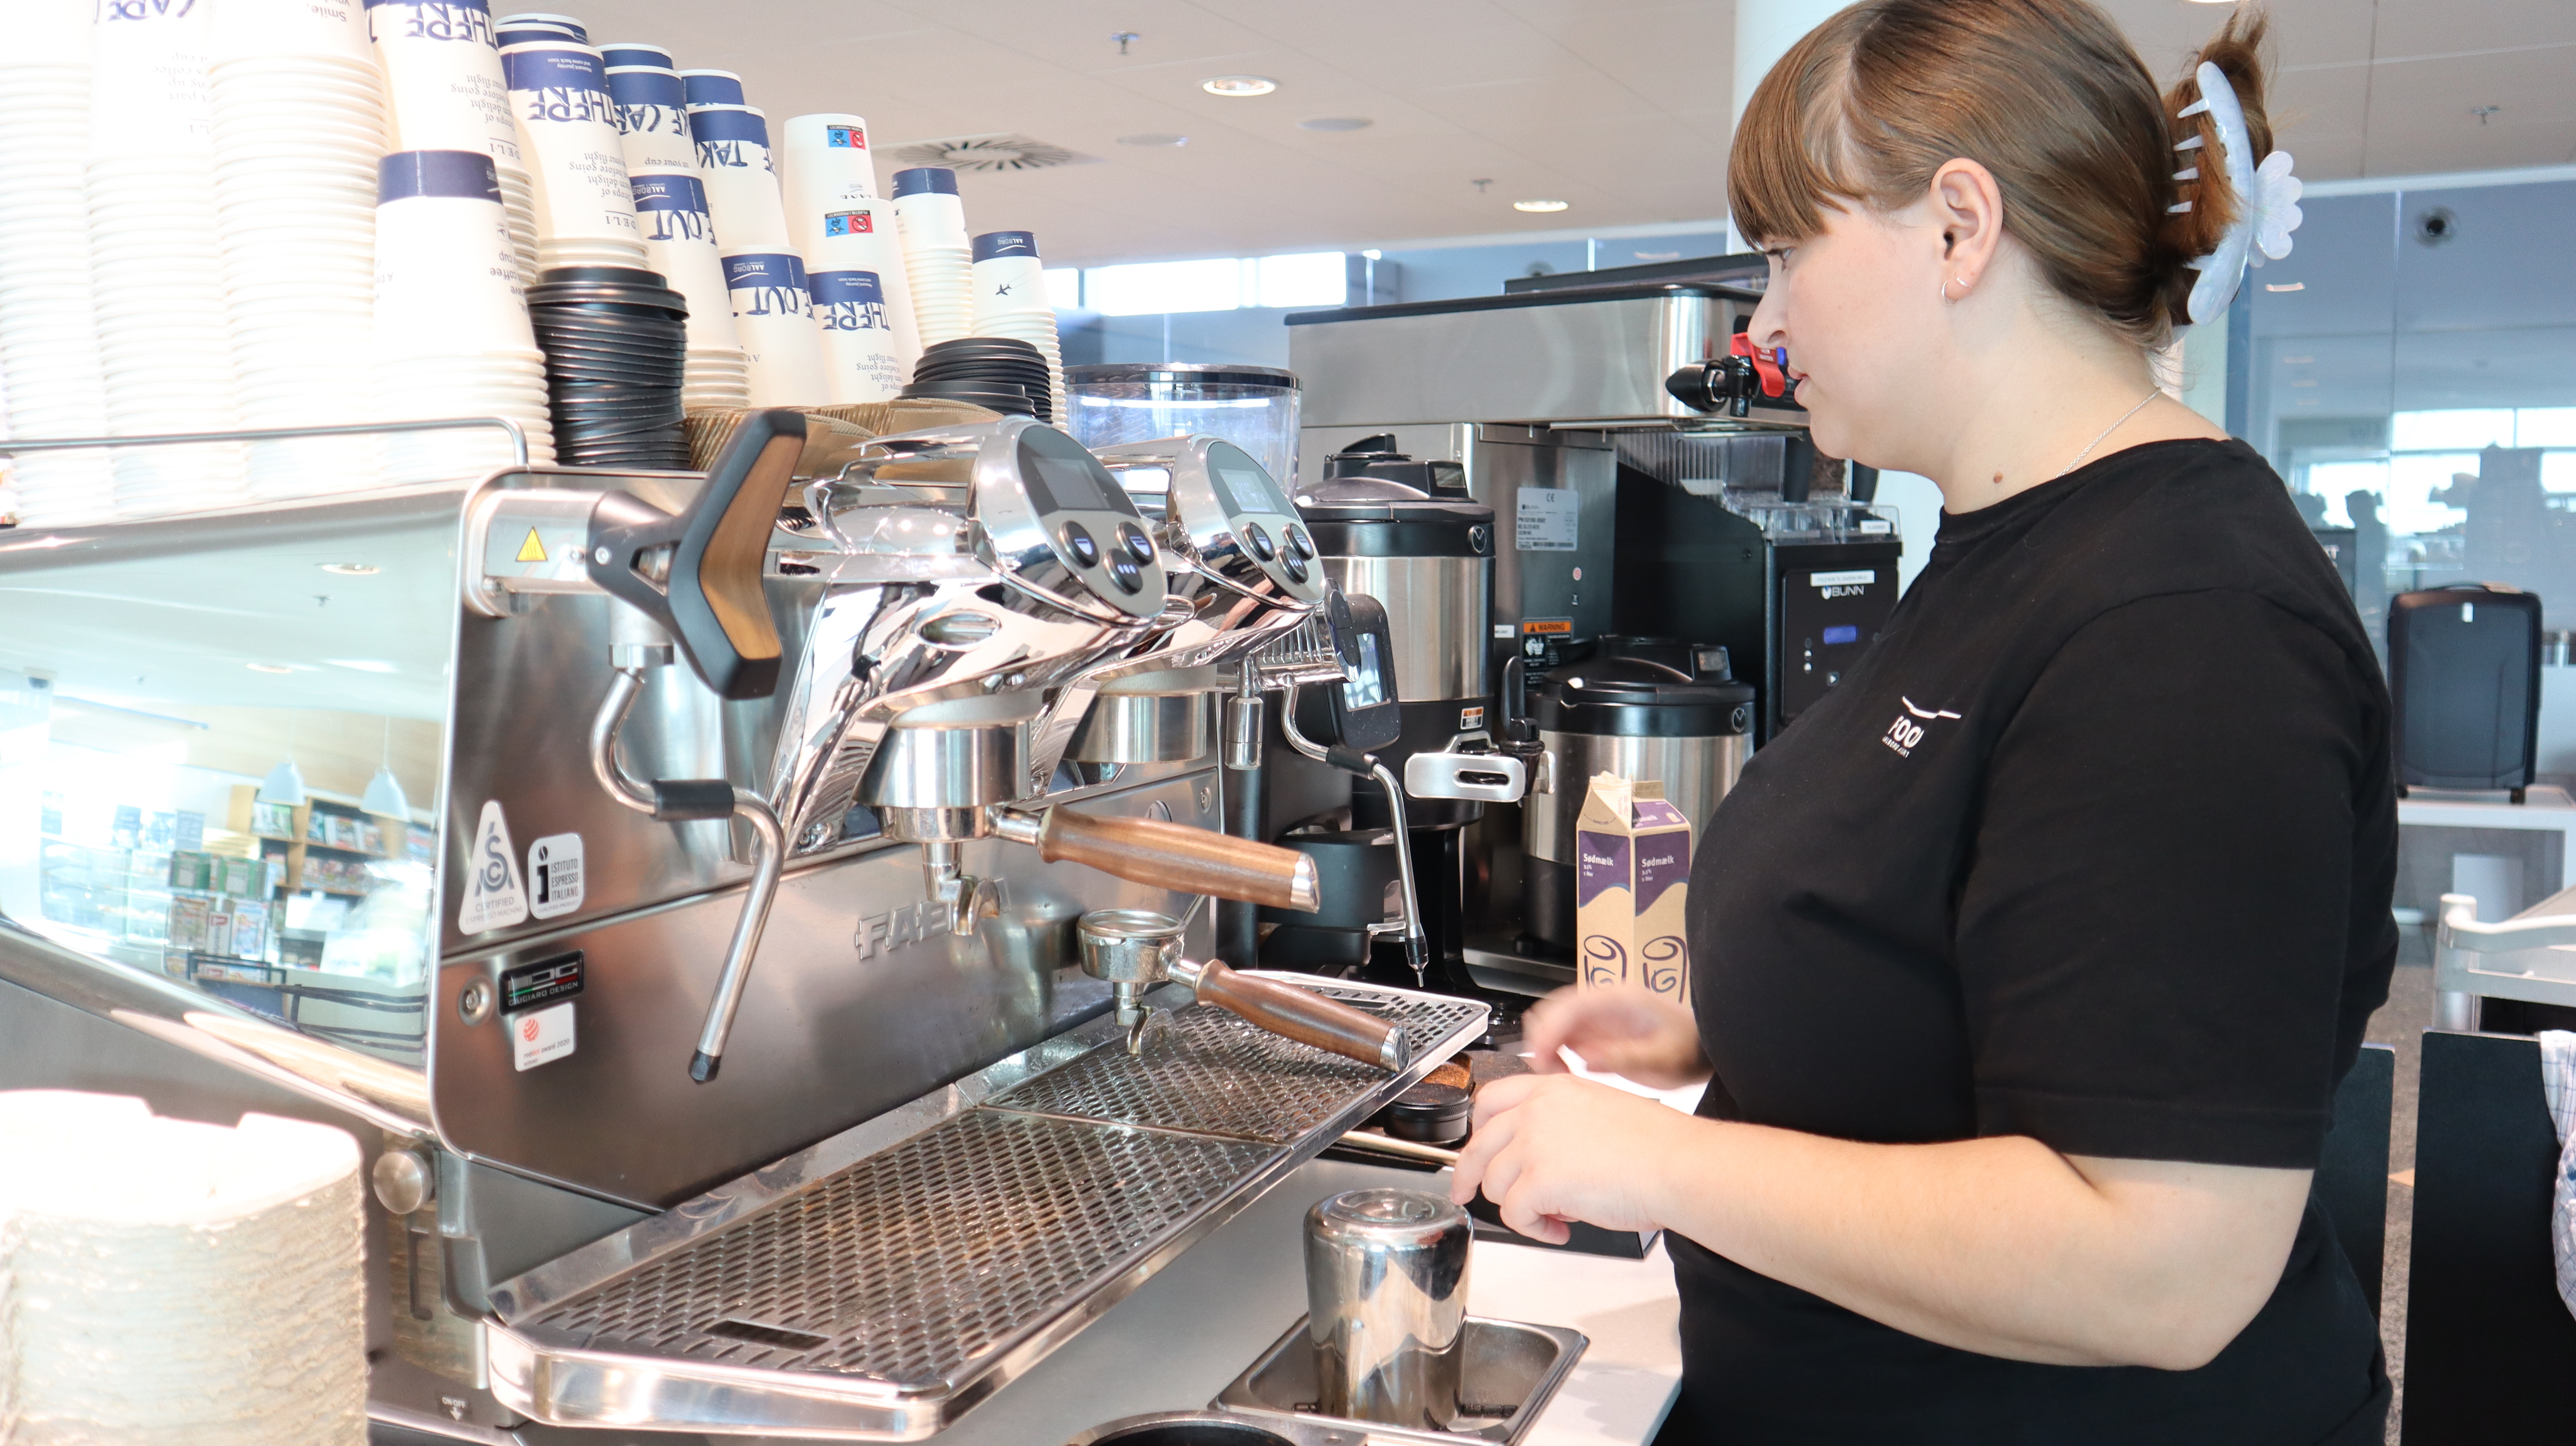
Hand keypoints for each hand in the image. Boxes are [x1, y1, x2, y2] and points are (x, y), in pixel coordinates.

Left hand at [1449, 1073, 1696, 1243]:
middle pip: (1479, 1146)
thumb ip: (1560, 1127)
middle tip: (1467, 1193)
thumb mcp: (1599, 1113)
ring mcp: (1534, 1145)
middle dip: (1469, 1176)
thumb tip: (1543, 1163)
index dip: (1477, 1132)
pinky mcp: (1538, 1181)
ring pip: (1496, 1185)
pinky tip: (1560, 1230)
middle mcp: (1537, 1112)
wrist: (1678, 1165)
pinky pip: (1515, 1215)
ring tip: (1555, 1216)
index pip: (1491, 1101)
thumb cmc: (1656, 1147)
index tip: (1475, 1150)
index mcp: (1552, 1089)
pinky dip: (1534, 1230)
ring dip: (1520, 1208)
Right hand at [1518, 984, 1708, 1088]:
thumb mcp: (1663, 1058)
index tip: (1540, 1058)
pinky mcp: (1595, 1032)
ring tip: (1552, 1075)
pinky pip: (1563, 1037)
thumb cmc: (1690, 1051)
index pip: (1571, 1005)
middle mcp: (1603, 1002)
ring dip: (1544, 1046)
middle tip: (1544, 1071)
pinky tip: (1562, 1073)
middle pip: (1554, 1009)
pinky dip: (1554, 1053)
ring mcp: (1597, 1016)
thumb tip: (1584, 1058)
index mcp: (1620, 999)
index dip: (1549, 1029)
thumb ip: (1626, 1056)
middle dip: (1541, 1037)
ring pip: (1553, 1023)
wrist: (1704, 1051)